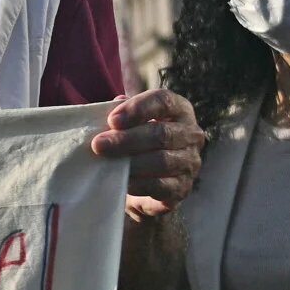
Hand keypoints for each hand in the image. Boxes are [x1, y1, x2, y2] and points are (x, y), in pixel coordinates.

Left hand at [91, 89, 204, 218]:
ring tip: (107, 164)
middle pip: (161, 133)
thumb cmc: (136, 142)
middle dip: (127, 139)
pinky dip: (139, 184)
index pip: (164, 101)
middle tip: (98, 145)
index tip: (112, 120)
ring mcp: (190, 162)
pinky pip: (160, 186)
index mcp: (180, 110)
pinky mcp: (183, 188)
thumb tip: (111, 108)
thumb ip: (122, 114)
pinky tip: (122, 181)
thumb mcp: (129, 123)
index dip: (137, 109)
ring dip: (131, 162)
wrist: (145, 182)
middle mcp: (191, 134)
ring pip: (162, 161)